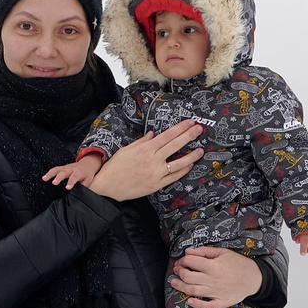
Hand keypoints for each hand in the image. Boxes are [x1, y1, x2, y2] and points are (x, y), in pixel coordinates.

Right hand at [40, 158, 99, 189]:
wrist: (87, 164)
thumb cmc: (87, 173)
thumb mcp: (88, 180)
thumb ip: (83, 187)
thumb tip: (79, 194)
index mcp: (78, 172)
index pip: (74, 177)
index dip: (71, 182)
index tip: (67, 187)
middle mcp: (71, 169)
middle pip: (64, 172)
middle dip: (59, 177)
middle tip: (54, 183)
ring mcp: (65, 167)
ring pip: (57, 169)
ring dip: (50, 174)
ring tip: (44, 178)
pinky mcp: (61, 168)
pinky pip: (54, 169)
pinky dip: (49, 173)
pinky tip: (44, 177)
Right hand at [87, 121, 204, 201]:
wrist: (107, 186)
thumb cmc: (115, 167)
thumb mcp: (126, 150)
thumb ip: (141, 142)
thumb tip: (153, 134)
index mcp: (145, 149)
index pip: (167, 135)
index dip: (180, 128)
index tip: (190, 122)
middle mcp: (152, 160)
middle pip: (175, 145)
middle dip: (189, 136)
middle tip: (199, 129)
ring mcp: (156, 173)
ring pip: (179, 163)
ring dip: (191, 155)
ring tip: (201, 150)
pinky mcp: (156, 184)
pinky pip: (173, 177)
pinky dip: (183, 171)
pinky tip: (189, 165)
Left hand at [169, 246, 263, 307]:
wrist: (254, 277)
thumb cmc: (238, 264)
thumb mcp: (223, 252)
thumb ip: (204, 251)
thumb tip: (188, 251)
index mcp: (213, 266)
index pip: (190, 262)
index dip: (182, 260)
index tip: (181, 261)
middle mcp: (212, 279)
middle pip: (188, 276)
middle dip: (179, 272)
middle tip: (177, 270)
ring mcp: (216, 292)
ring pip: (193, 290)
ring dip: (180, 287)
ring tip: (174, 282)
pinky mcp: (221, 301)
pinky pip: (207, 306)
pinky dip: (197, 304)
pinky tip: (189, 301)